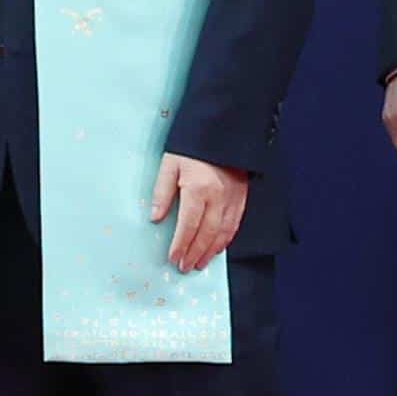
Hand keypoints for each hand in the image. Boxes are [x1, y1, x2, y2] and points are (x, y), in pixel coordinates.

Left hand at [149, 152, 248, 272]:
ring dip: (210, 251)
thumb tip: (155, 217)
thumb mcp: (169, 164)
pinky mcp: (241, 196)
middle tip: (185, 267)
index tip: (172, 258)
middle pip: (206, 234)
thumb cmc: (191, 145)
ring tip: (199, 263)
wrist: (222, 129)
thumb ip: (162, 192)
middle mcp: (218, 197)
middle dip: (194, 253)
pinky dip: (226, 239)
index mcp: (198, 189)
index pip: (188, 226)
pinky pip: (235, 224)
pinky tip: (218, 247)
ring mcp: (232, 198)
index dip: (180, 245)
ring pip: (223, 233)